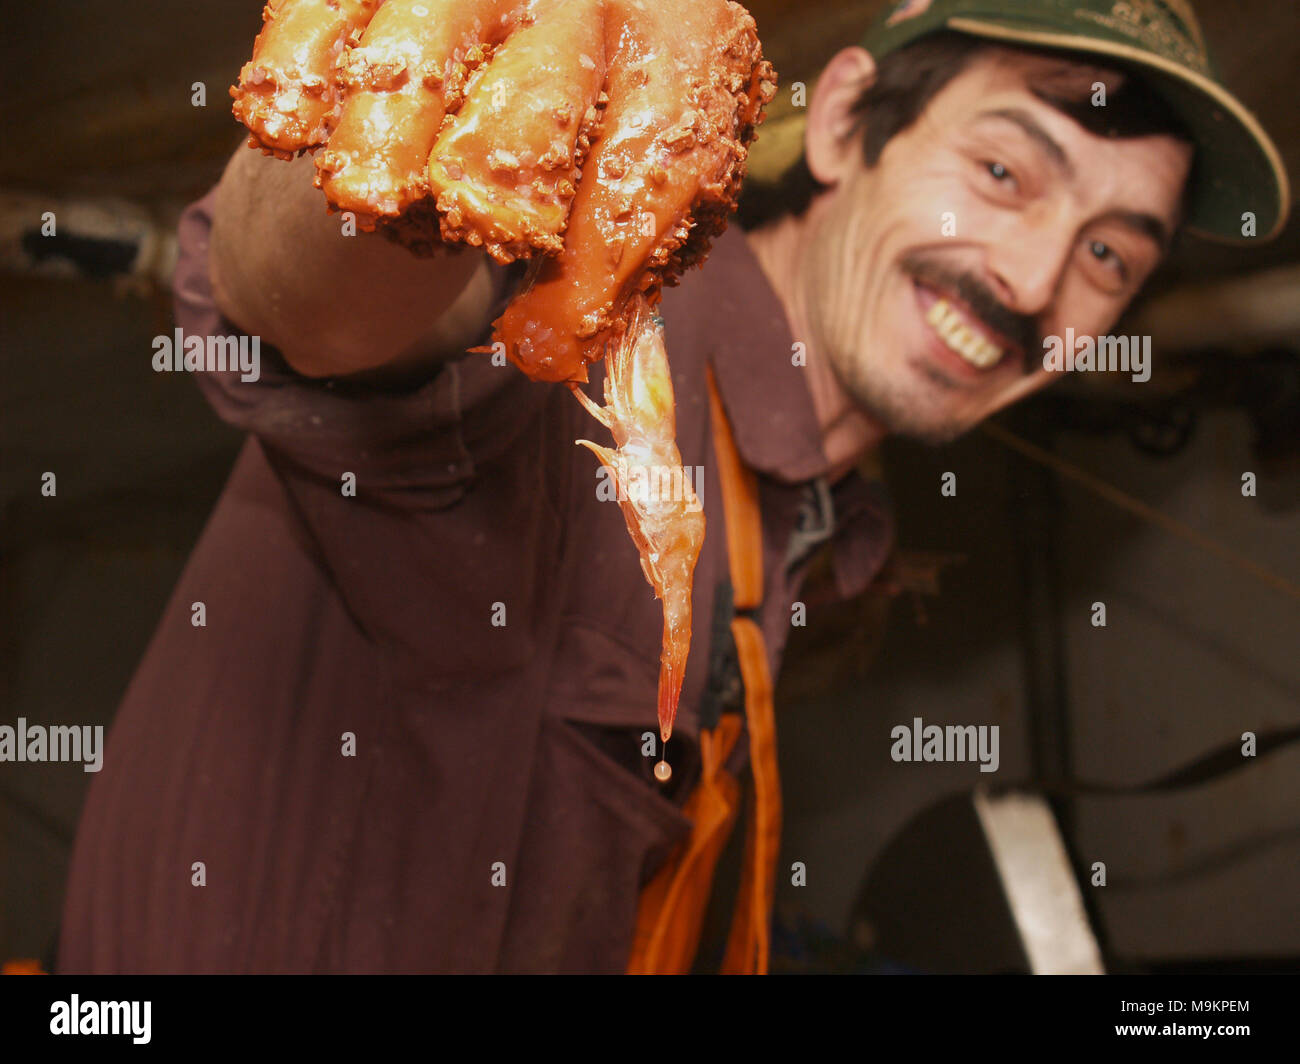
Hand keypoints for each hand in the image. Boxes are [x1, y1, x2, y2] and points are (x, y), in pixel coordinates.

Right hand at [231, 0, 774, 382]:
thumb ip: (620, 256)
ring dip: (392, 128)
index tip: (550, 342)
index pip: (657, 161)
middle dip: (504, 173)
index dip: (604, 257)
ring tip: (368, 199)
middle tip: (478, 226)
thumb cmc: (596, 141)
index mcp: (682, 49)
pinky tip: (284, 135)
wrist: (529, 36)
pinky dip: (301, 66)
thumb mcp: (640, 188)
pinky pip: (328, 5)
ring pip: (430, 37)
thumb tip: (555, 346)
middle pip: (546, 92)